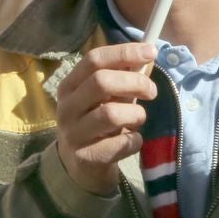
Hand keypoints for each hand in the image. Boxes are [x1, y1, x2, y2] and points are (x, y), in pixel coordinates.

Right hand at [54, 42, 156, 195]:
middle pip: (101, 82)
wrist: (80, 166)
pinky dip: (135, 140)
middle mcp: (67, 106)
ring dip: (136, 115)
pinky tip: (131, 139)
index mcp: (70, 85)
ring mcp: (74, 132)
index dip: (124, 52)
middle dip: (135, 82)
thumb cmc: (96, 123)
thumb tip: (145, 56)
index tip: (150, 51)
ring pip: (112, 113)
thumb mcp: (102, 98)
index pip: (94, 59)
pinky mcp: (87, 157)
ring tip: (138, 119)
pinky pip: (122, 143)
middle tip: (152, 91)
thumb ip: (119, 79)